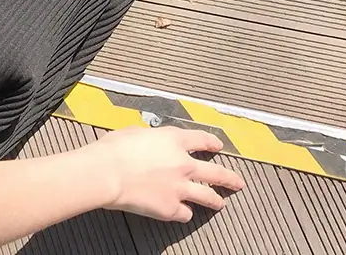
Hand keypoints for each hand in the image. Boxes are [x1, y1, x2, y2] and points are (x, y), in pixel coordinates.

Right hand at [88, 126, 243, 221]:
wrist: (108, 172)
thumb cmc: (115, 149)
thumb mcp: (135, 131)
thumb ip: (150, 137)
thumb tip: (149, 141)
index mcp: (174, 140)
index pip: (201, 140)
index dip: (212, 142)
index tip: (218, 146)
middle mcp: (183, 164)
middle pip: (215, 172)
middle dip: (229, 177)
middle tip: (237, 181)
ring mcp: (180, 188)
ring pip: (208, 196)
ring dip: (216, 200)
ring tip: (220, 203)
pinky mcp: (171, 208)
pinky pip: (185, 213)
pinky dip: (185, 213)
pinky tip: (184, 213)